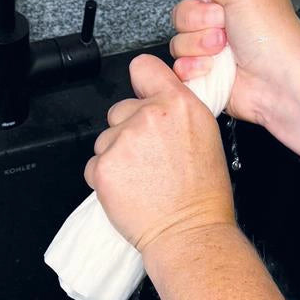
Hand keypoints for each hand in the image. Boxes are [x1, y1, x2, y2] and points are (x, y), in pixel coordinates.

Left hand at [84, 54, 234, 255]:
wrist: (189, 232)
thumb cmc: (202, 195)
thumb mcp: (205, 137)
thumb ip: (177, 113)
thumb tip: (158, 105)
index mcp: (179, 104)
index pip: (143, 67)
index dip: (141, 82)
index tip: (141, 93)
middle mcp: (149, 116)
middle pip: (120, 110)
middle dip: (128, 130)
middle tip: (149, 158)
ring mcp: (123, 140)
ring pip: (105, 139)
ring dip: (116, 156)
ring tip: (141, 179)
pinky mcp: (103, 167)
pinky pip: (95, 165)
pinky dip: (106, 178)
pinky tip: (129, 190)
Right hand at [165, 0, 299, 130]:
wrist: (280, 85)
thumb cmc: (272, 36)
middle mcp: (222, 19)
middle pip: (182, 11)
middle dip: (199, 19)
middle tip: (224, 25)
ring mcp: (213, 48)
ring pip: (178, 40)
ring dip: (198, 45)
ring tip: (224, 50)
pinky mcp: (206, 73)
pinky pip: (179, 66)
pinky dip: (193, 68)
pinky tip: (212, 69)